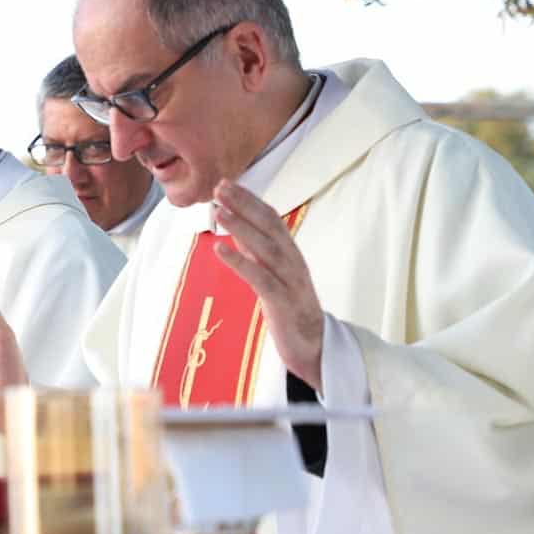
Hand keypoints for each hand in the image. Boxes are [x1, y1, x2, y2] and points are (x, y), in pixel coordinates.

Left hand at [212, 180, 324, 391]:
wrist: (314, 349)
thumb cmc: (290, 309)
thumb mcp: (271, 274)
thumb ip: (256, 251)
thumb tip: (236, 226)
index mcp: (290, 254)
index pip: (271, 218)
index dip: (249, 200)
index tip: (227, 183)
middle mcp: (293, 262)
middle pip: (270, 227)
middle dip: (244, 205)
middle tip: (220, 187)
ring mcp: (291, 282)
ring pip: (266, 249)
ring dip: (241, 227)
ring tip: (219, 211)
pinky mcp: (283, 304)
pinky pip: (261, 280)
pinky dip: (240, 262)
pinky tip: (220, 250)